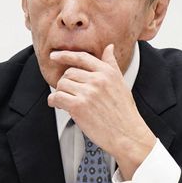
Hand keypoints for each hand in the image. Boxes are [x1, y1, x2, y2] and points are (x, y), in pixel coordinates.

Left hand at [47, 44, 154, 178]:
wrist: (128, 135)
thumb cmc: (125, 113)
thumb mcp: (121, 83)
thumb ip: (111, 64)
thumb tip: (109, 47)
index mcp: (108, 72)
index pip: (82, 57)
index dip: (65, 55)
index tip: (55, 56)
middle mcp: (98, 80)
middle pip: (69, 72)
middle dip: (65, 82)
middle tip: (68, 92)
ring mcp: (88, 93)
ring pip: (62, 84)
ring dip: (60, 92)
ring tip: (65, 100)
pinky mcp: (78, 106)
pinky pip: (57, 97)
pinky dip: (53, 101)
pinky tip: (57, 104)